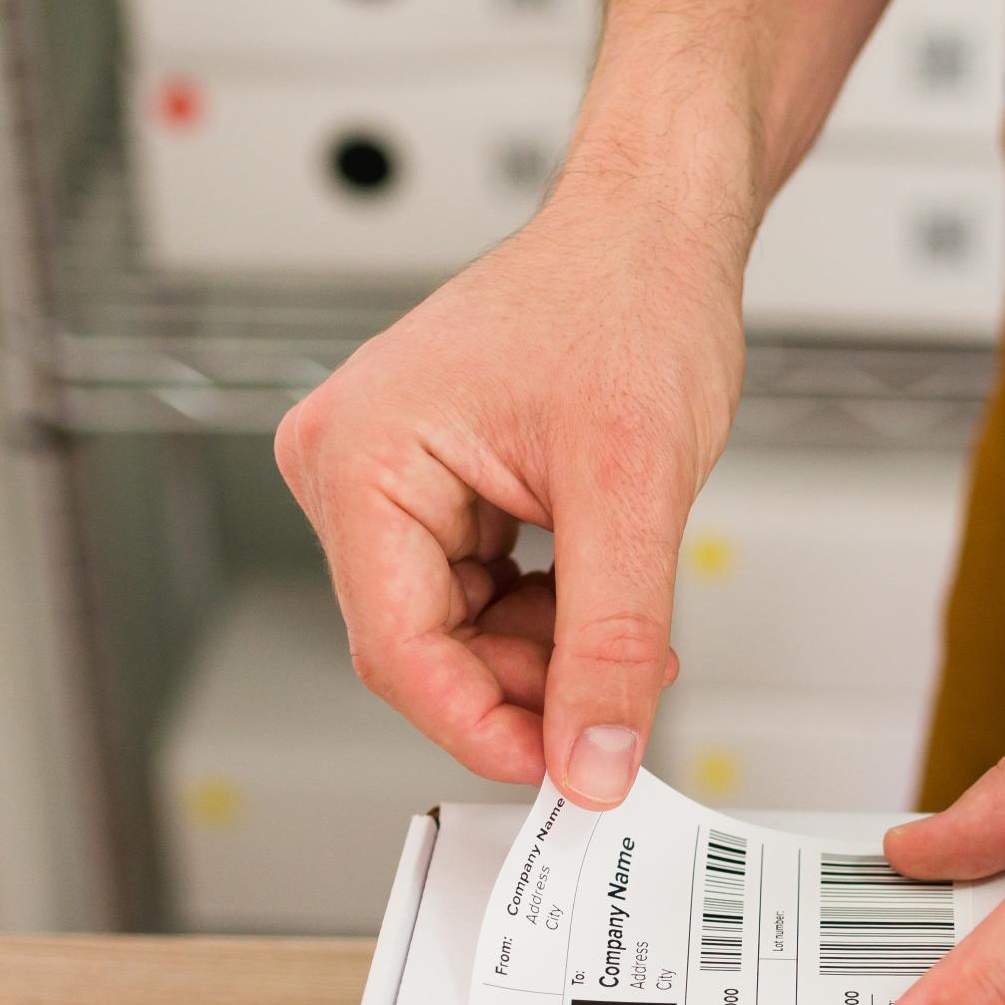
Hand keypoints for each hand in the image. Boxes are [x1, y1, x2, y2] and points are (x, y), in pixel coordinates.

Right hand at [274, 169, 743, 802]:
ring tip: (632, 640)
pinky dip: (544, 619)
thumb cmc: (628, 299)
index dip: (486, 729)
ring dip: (545, 658)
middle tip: (623, 705)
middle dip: (528, 690)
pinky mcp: (430, 487)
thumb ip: (610, 642)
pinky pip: (474, 594)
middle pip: (421, 648)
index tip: (569, 776)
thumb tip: (594, 759)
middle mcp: (348, 464)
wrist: (655, 227)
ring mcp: (384, 476)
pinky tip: (603, 606)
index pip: (398, 651)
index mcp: (360, 455)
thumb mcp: (634, 490)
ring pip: (454, 631)